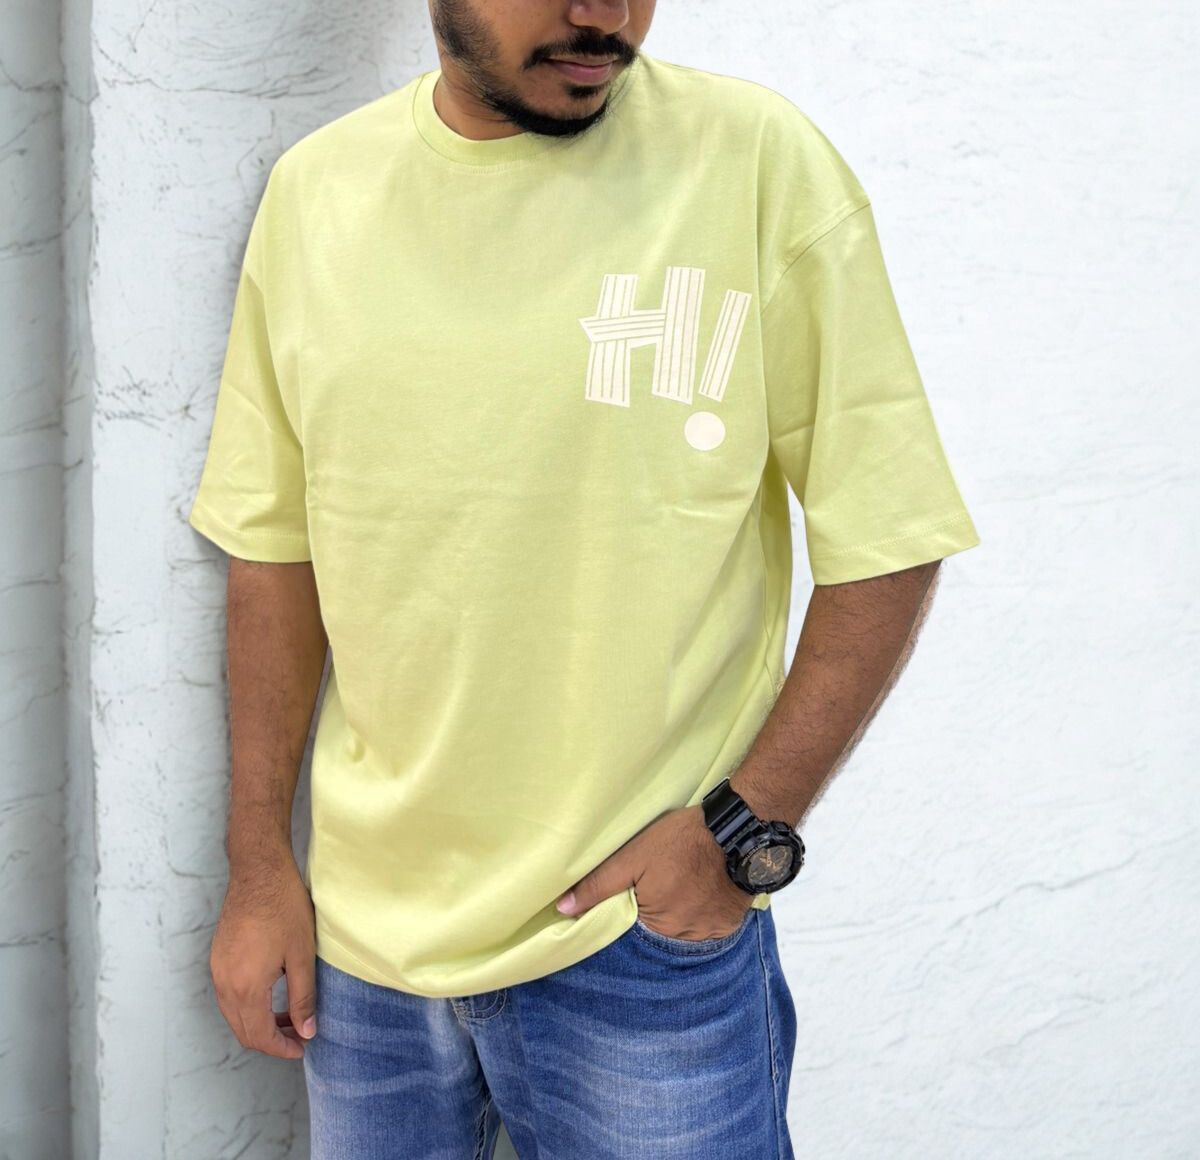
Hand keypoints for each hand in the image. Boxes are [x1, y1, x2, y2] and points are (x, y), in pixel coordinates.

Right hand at [210, 851, 317, 1059]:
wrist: (259, 871)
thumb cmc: (284, 907)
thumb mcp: (302, 955)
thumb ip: (303, 998)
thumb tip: (307, 1031)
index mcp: (246, 986)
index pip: (259, 1036)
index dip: (281, 1048)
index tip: (302, 1048)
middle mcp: (224, 983)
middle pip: (243, 1030)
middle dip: (270, 1040)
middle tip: (299, 1036)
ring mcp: (217, 969)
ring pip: (234, 1014)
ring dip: (258, 1023)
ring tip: (288, 1017)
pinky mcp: (218, 957)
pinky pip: (228, 995)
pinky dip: (248, 1005)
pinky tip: (271, 995)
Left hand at [556, 805, 752, 940]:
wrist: (737, 830)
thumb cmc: (682, 840)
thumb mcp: (633, 855)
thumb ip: (598, 884)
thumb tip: (563, 909)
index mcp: (654, 923)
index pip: (630, 932)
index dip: (626, 915)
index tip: (631, 898)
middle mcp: (682, 937)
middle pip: (656, 934)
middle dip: (652, 916)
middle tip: (659, 887)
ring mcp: (708, 934)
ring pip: (681, 933)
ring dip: (676, 917)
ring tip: (678, 888)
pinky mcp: (727, 926)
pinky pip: (705, 930)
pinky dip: (699, 915)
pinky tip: (697, 893)